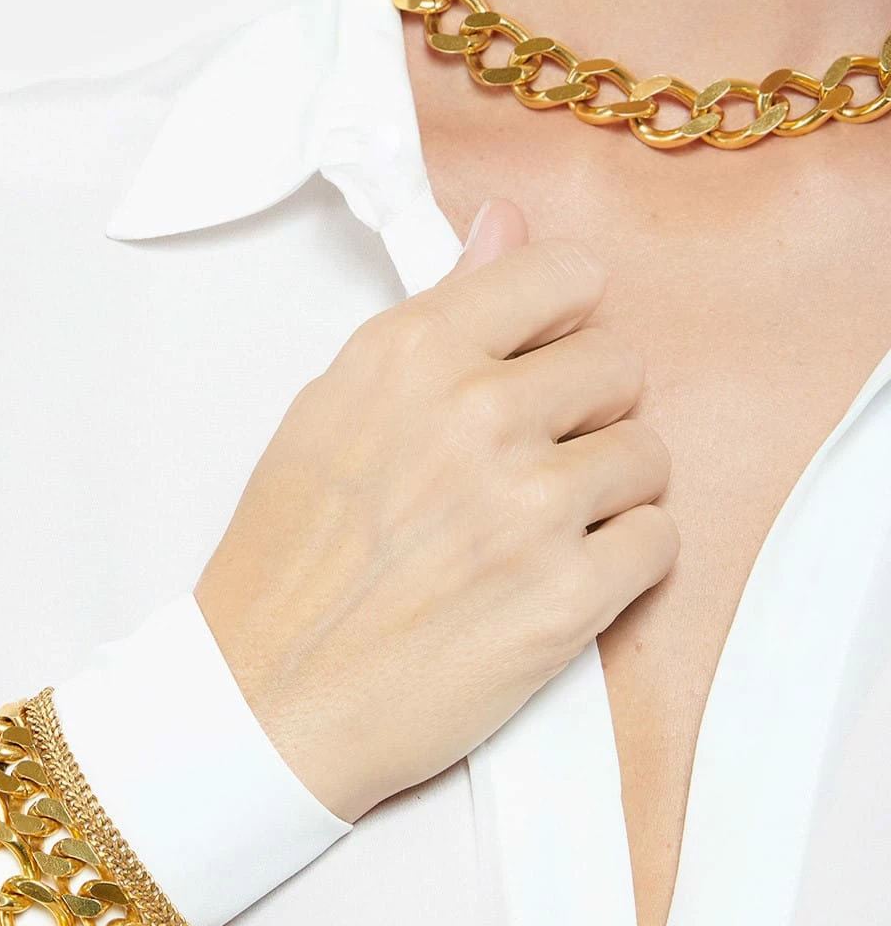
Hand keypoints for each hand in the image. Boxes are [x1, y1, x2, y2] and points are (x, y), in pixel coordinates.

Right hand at [193, 196, 676, 824]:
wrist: (268, 695)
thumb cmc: (288, 553)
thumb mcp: (335, 405)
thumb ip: (435, 314)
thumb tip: (504, 229)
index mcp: (413, 353)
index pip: (561, 275)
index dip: (560, 317)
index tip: (545, 349)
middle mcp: (478, 414)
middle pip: (617, 363)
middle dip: (585, 407)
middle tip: (530, 456)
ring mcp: (529, 506)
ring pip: (646, 453)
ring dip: (607, 488)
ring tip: (537, 524)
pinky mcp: (568, 596)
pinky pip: (657, 540)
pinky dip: (621, 560)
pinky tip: (558, 574)